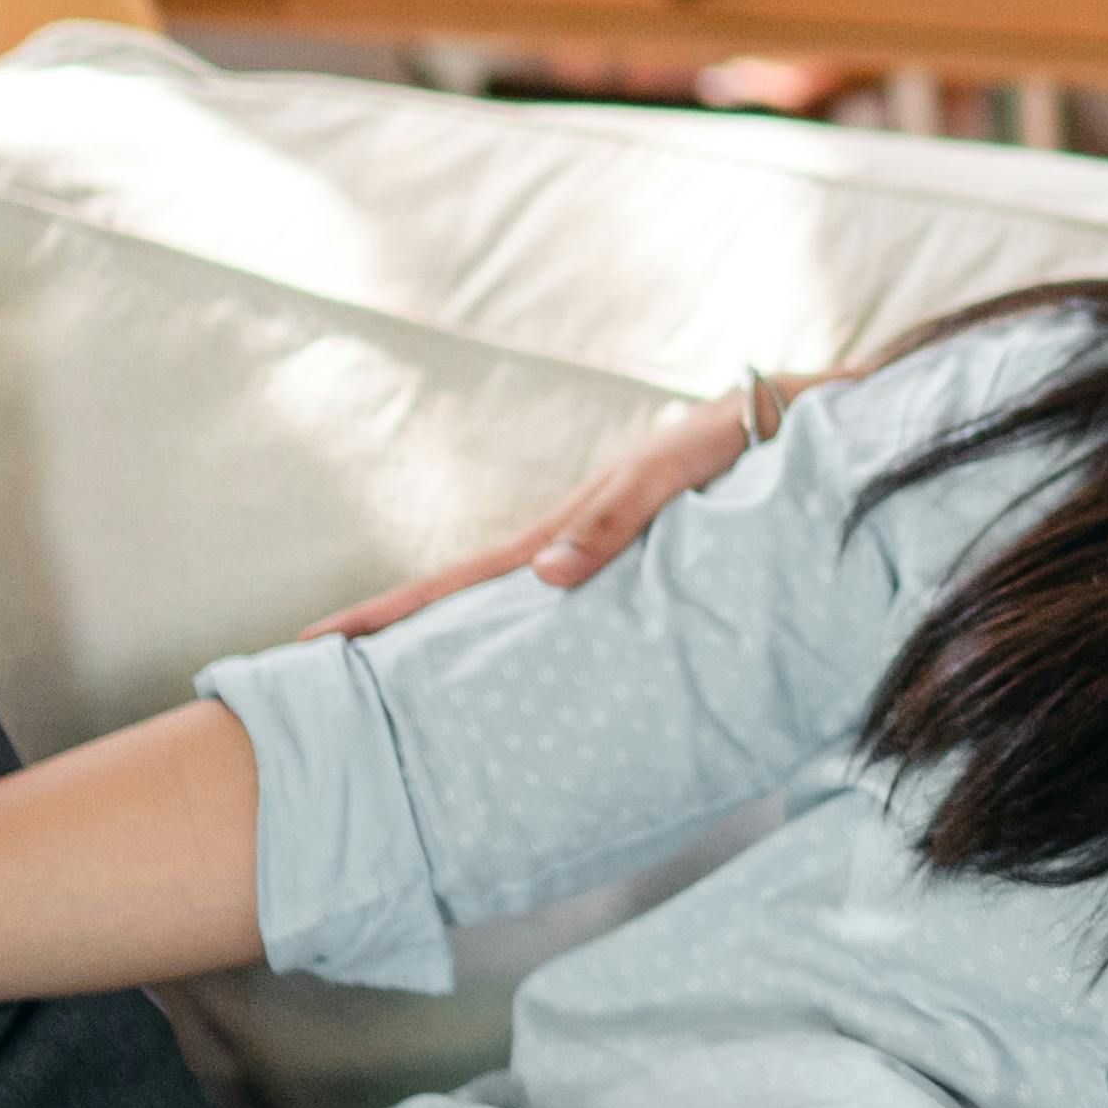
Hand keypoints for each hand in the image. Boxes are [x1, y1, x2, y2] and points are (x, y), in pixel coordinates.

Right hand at [302, 376, 815, 638]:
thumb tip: (540, 576)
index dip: (391, 612)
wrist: (789, 417)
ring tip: (391, 690)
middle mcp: (566, 544)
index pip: (459, 579)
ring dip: (445, 642)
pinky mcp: (633, 561)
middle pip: (463, 597)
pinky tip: (510, 674)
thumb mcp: (675, 472)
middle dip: (391, 634)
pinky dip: (517, 639)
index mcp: (563, 525)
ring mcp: (594, 553)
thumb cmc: (735, 436)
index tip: (320, 643)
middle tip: (319, 678)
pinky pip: (560, 612)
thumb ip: (616, 519)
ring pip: (503, 607)